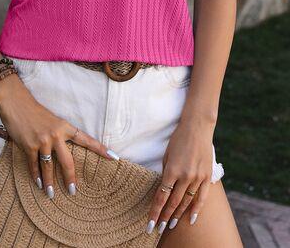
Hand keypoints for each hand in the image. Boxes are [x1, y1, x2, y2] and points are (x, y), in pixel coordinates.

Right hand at [0, 73, 118, 197]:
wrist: (17, 103)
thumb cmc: (35, 111)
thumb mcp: (53, 120)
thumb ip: (59, 133)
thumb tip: (63, 149)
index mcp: (65, 127)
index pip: (86, 139)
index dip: (100, 149)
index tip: (113, 157)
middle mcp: (56, 135)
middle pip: (68, 161)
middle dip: (70, 178)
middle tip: (73, 191)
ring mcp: (43, 141)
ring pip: (49, 167)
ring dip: (49, 182)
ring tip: (50, 193)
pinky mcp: (29, 146)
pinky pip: (34, 165)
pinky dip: (35, 175)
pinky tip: (37, 183)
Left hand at [146, 116, 214, 235]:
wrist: (197, 128)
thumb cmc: (178, 139)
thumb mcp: (167, 155)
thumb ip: (166, 173)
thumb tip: (164, 189)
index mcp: (171, 170)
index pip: (161, 196)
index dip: (155, 211)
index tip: (150, 222)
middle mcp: (185, 176)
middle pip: (173, 202)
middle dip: (164, 216)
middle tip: (158, 228)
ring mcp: (197, 177)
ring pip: (186, 201)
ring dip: (178, 215)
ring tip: (170, 224)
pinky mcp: (206, 176)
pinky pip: (201, 197)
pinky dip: (196, 209)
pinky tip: (190, 219)